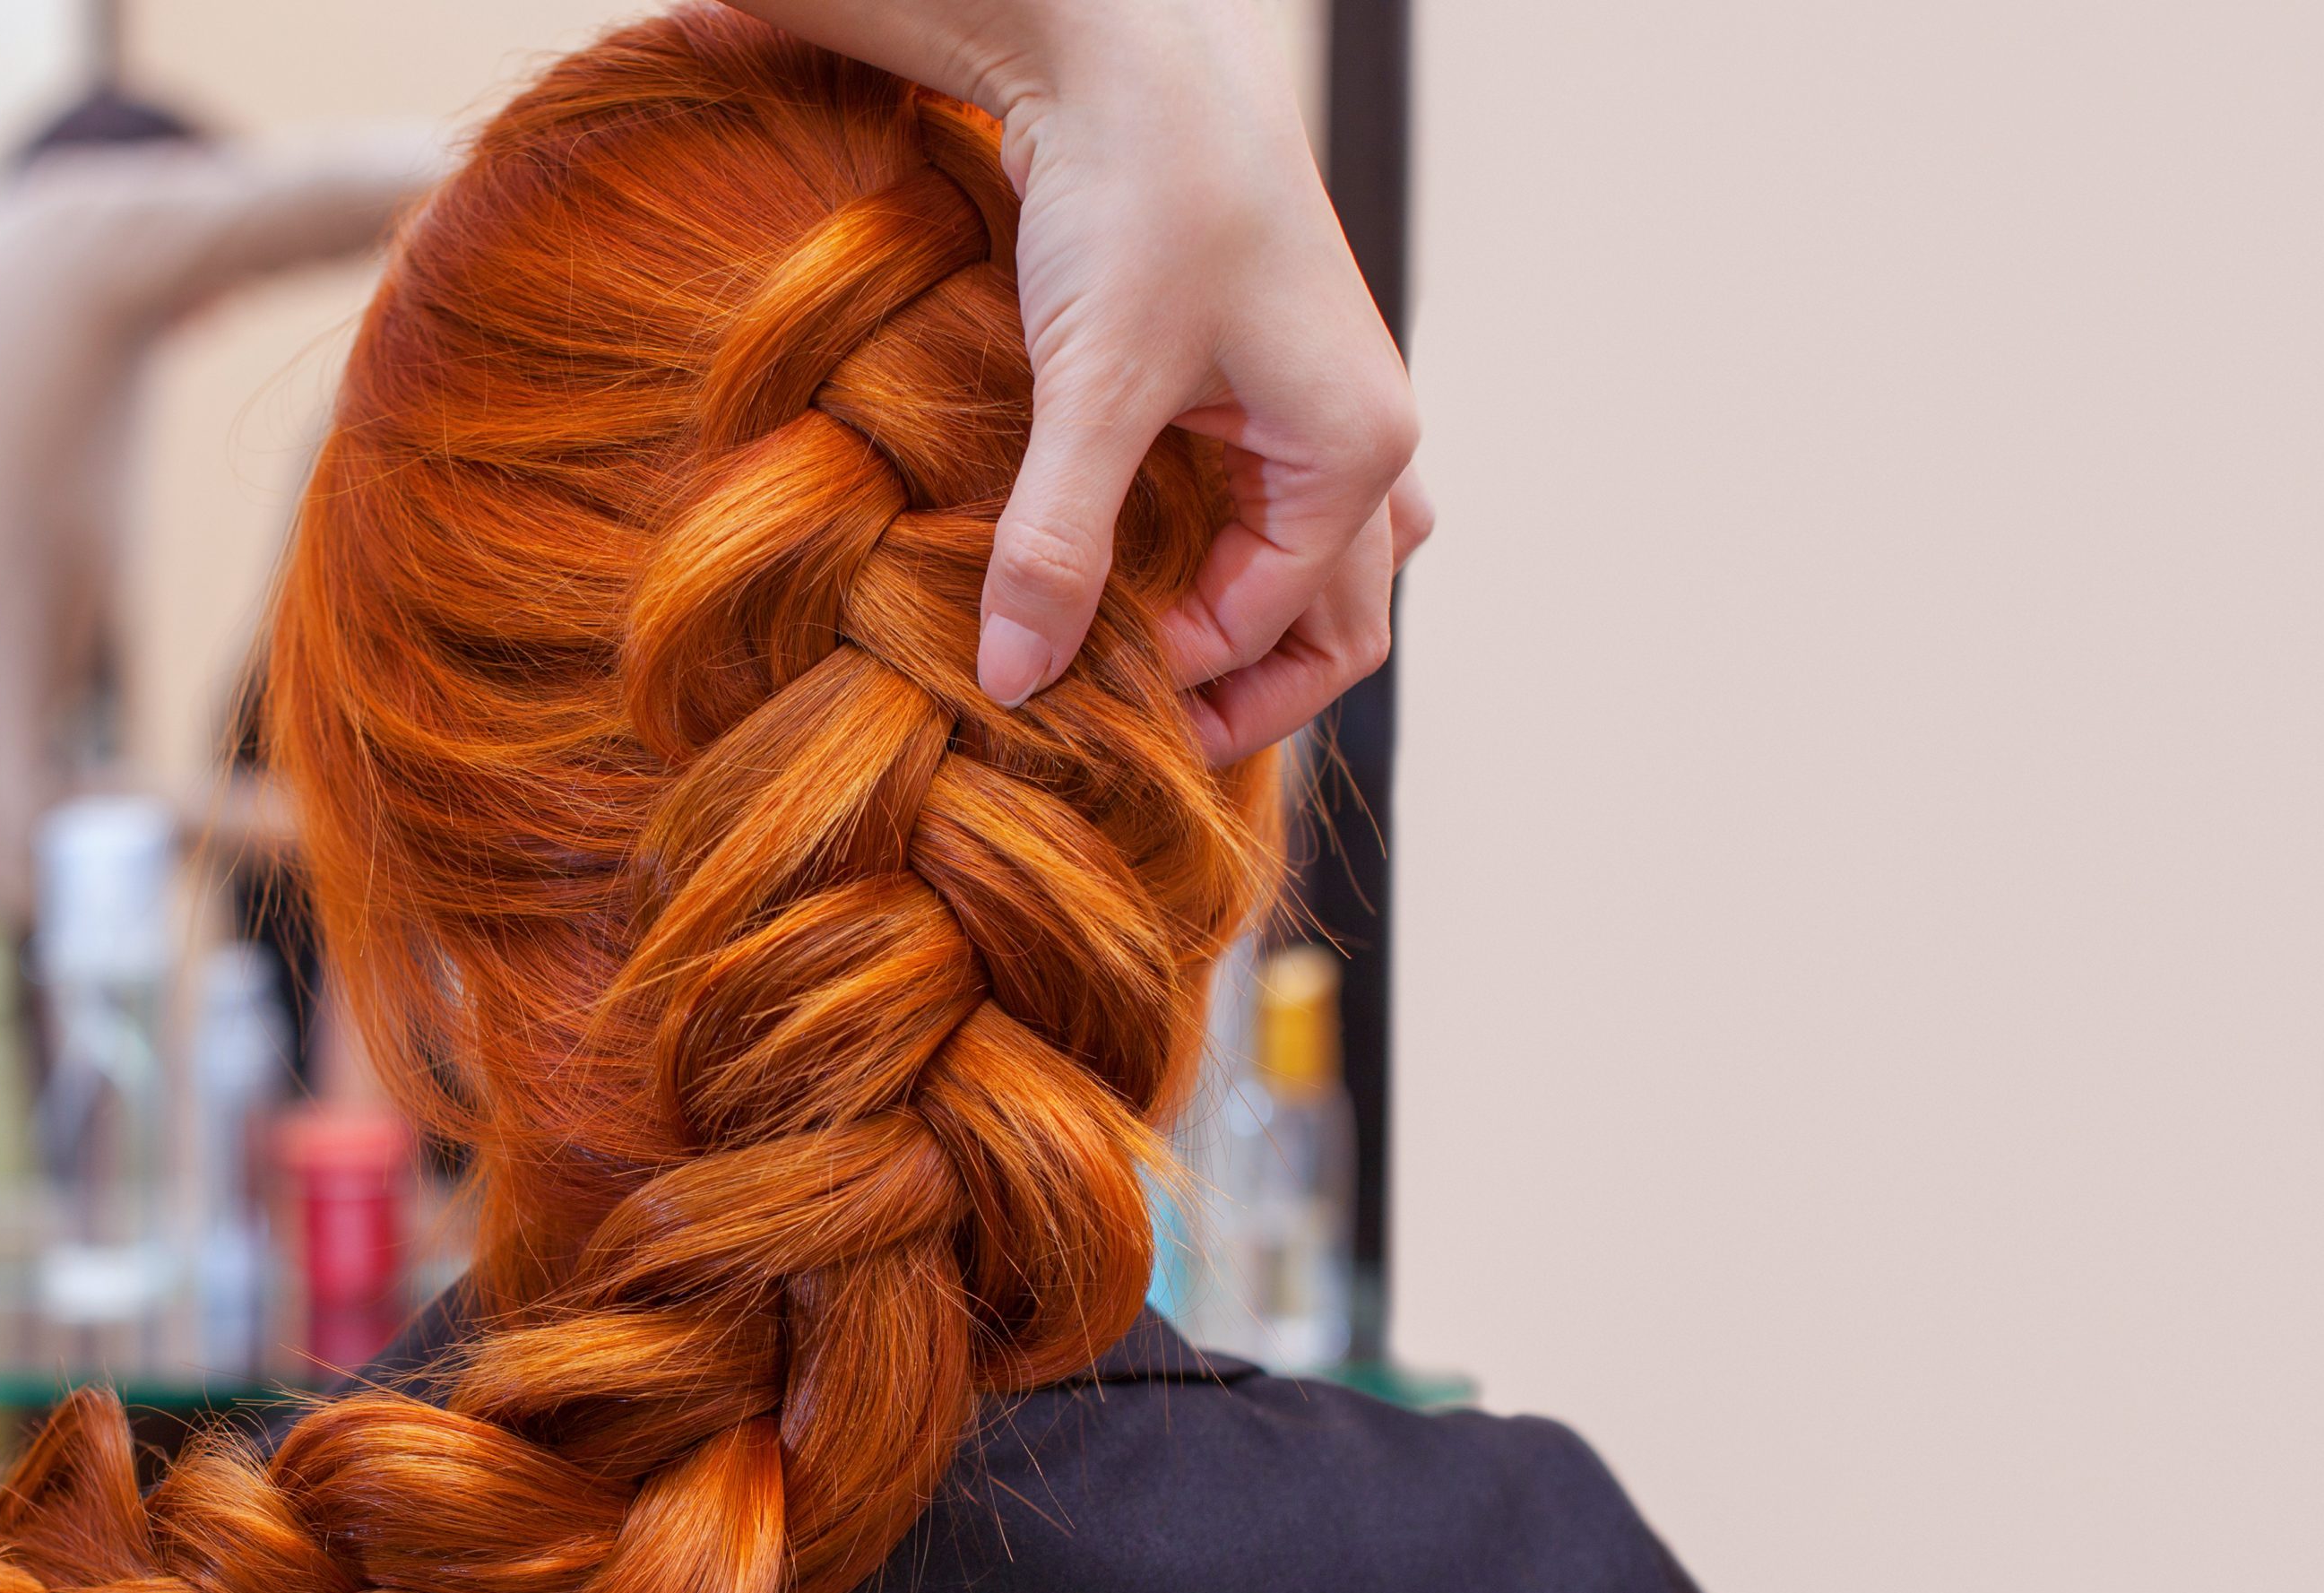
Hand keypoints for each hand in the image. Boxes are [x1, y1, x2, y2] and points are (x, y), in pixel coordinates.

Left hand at [732, 0, 1425, 755]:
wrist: (1133, 52)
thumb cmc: (1136, 194)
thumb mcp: (1089, 389)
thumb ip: (1056, 544)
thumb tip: (1016, 685)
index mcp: (1355, 452)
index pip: (1278, 634)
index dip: (1174, 683)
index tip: (1062, 702)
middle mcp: (1370, 440)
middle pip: (1332, 630)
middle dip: (1235, 690)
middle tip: (1118, 729)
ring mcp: (1334, 412)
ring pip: (1321, 576)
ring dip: (1246, 633)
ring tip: (1136, 664)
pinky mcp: (1279, 385)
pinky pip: (1284, 517)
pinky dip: (1228, 567)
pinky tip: (1144, 574)